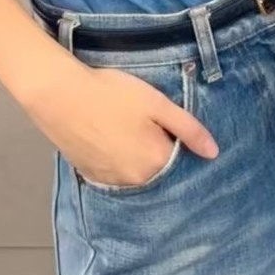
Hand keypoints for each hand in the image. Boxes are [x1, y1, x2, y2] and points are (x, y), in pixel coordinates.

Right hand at [27, 61, 218, 188]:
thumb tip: (214, 152)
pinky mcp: (90, 175)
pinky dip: (114, 157)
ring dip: (133, 152)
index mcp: (156, 163)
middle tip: (138, 117)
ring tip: (120, 123)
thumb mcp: (156, 103)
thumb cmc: (112, 94)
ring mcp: (110, 181)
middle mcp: (135, 181)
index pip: (179, 157)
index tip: (161, 119)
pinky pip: (113, 170)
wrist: (60, 95)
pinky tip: (105, 134)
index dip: (172, 136)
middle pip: (156, 165)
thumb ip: (188, 128)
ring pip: (133, 169)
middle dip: (154, 145)